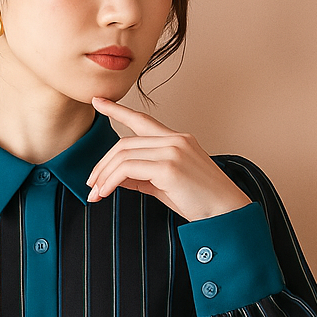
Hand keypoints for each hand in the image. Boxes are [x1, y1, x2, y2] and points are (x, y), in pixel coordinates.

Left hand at [86, 97, 251, 221]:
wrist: (226, 214)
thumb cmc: (200, 202)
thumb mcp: (165, 186)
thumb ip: (142, 177)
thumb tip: (116, 178)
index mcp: (178, 140)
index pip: (142, 120)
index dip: (117, 110)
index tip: (98, 101)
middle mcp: (176, 140)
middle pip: (125, 143)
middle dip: (102, 165)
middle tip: (90, 185)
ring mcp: (173, 151)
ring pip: (123, 155)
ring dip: (103, 175)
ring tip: (95, 194)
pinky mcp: (169, 167)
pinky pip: (128, 169)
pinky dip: (111, 181)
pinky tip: (104, 193)